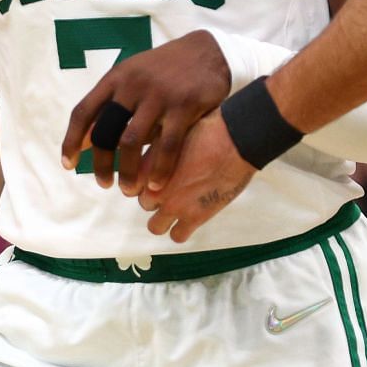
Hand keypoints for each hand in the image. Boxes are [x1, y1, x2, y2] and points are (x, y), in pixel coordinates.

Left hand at [61, 31, 230, 196]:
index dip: (71, 141)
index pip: (84, 112)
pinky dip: (159, 169)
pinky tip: (155, 184)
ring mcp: (158, 95)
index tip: (69, 165)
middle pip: (105, 131)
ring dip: (127, 172)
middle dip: (101, 163)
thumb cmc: (165, 69)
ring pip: (131, 142)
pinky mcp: (184, 106)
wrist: (208, 51)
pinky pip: (166, 145)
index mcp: (116, 78)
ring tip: (129, 190)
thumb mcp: (132, 77)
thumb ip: (110, 105)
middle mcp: (133, 85)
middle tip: (104, 184)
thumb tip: (85, 139)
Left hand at [139, 114, 256, 243]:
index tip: (157, 180)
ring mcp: (174, 205)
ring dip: (165, 219)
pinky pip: (177, 236)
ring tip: (181, 206)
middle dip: (157, 199)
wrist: (233, 140)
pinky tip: (191, 217)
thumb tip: (152, 158)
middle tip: (176, 189)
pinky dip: (181, 230)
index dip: (145, 183)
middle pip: (145, 204)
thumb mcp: (172, 133)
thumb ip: (157, 151)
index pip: (132, 186)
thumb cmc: (206, 129)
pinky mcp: (195, 217)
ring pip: (155, 226)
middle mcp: (155, 189)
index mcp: (147, 168)